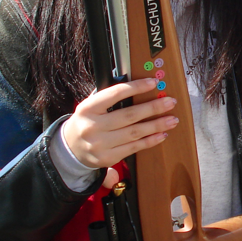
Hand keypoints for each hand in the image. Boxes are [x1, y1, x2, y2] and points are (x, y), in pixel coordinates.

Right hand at [62, 78, 178, 177]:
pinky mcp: (108, 158)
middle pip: (129, 115)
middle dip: (153, 108)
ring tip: (172, 119)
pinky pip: (134, 148)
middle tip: (170, 102)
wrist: (69, 149)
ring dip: (156, 125)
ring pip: (134, 133)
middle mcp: (92, 127)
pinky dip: (150, 141)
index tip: (153, 82)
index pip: (115, 94)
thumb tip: (137, 85)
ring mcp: (100, 144)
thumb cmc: (86, 122)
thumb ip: (109, 96)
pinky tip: (161, 134)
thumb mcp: (90, 106)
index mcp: (87, 108)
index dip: (136, 87)